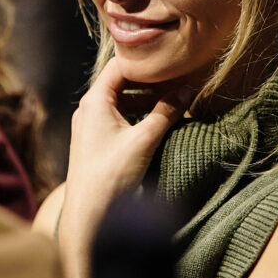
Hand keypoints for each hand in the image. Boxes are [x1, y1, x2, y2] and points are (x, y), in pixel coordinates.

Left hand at [56, 58, 191, 277]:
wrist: (88, 215)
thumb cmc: (111, 176)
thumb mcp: (144, 140)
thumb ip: (167, 111)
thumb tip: (189, 88)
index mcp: (94, 100)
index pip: (121, 65)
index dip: (147, 62)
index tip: (173, 63)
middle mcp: (88, 108)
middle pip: (122, 82)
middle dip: (150, 81)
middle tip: (179, 80)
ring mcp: (89, 125)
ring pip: (121, 101)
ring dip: (146, 99)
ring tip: (174, 101)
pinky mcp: (95, 141)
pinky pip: (118, 118)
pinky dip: (138, 115)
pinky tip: (158, 122)